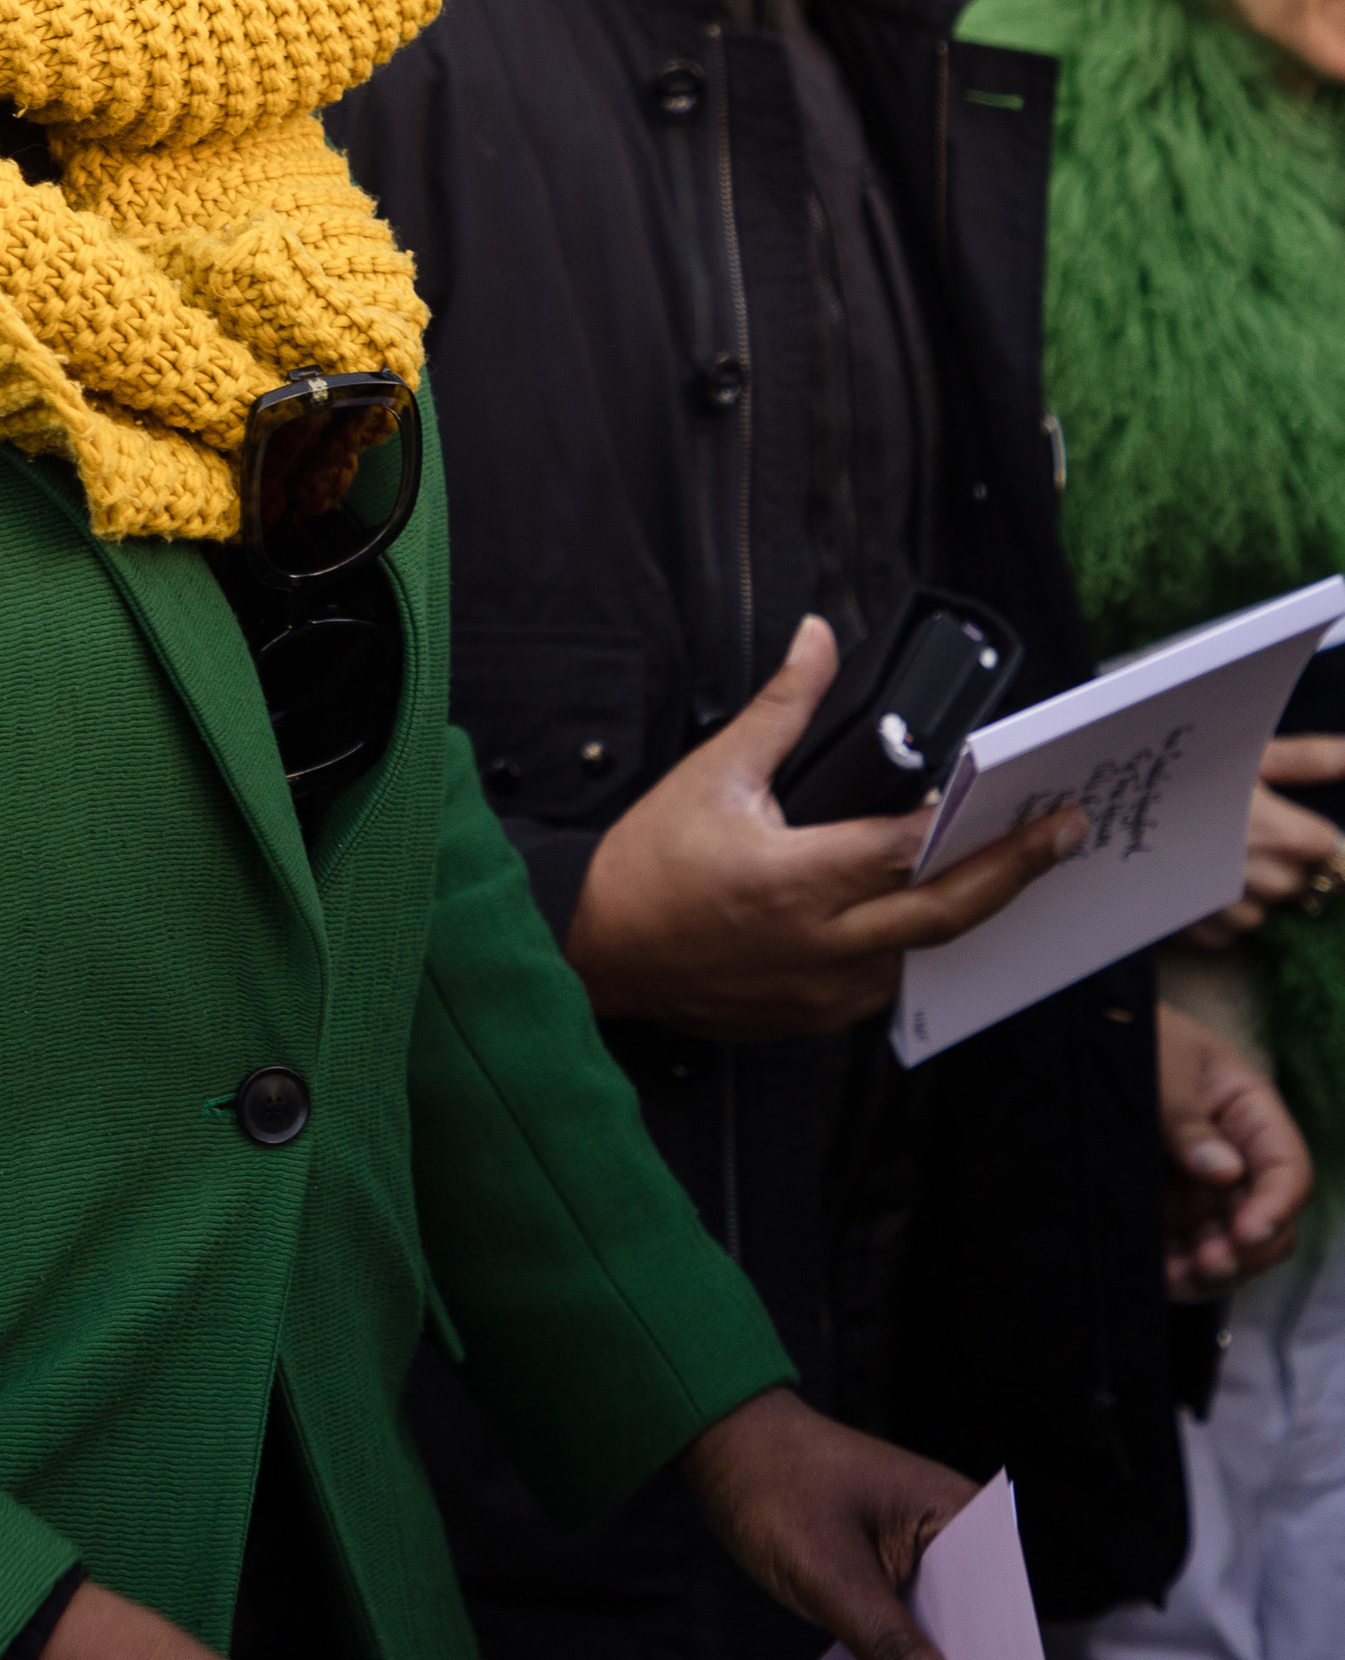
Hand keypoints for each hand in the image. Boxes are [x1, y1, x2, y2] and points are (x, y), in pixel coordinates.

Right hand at [564, 617, 1084, 1039]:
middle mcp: (818, 946)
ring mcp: (819, 992)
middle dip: (1013, 872)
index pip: (906, 850)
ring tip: (1006, 867)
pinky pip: (883, 985)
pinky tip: (924, 908)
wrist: (595, 949)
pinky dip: (911, 945)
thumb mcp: (714, 772)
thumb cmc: (649, 862)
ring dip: (964, 912)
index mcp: (793, 880)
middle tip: (1063, 836)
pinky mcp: (810, 1018)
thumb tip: (817, 640)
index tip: (1015, 798)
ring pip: (920, 955)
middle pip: (943, 913)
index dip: (963, 823)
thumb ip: (781, 707)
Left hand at [682, 1388, 973, 1659]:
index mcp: (956, 1509)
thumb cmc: (773, 1483)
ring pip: (943, 1635)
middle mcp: (950, 1529)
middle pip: (977, 1627)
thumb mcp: (828, 1575)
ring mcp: (920, 1552)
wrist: (723, 1443)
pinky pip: (911, 1630)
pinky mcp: (890, 1572)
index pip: (1001, 1606)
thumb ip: (889, 1647)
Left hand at [1156, 1001, 1311, 1297]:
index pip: (1287, 1171)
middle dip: (1242, 1252)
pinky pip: (1185, 1252)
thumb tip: (1225, 1171)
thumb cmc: (1133, 1038)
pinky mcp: (1168, 1210)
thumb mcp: (1160, 1068)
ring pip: (1227, 1248)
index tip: (1246, 1232)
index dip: (1276, 1207)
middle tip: (1208, 1264)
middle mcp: (1236, 1160)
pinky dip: (1178, 1271)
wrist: (1082, 1037)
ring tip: (1176, 1279)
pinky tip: (1159, 1278)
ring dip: (1209, 1272)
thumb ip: (1187, 1121)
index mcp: (1250, 1115)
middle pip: (1265, 1223)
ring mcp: (1203, 1189)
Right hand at [1183, 737, 1344, 946]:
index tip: (1275, 816)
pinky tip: (1191, 877)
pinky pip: (1233, 927)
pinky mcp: (1209, 937)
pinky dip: (1219, 908)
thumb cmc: (1181, 774)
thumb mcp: (1242, 755)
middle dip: (1277, 858)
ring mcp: (1239, 915)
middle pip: (1298, 878)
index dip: (1304, 831)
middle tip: (1233, 826)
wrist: (1105, 815)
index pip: (1328, 847)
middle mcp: (1271, 882)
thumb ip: (1308, 760)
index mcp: (1287, 836)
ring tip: (1205, 849)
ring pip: (1265, 905)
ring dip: (1247, 884)